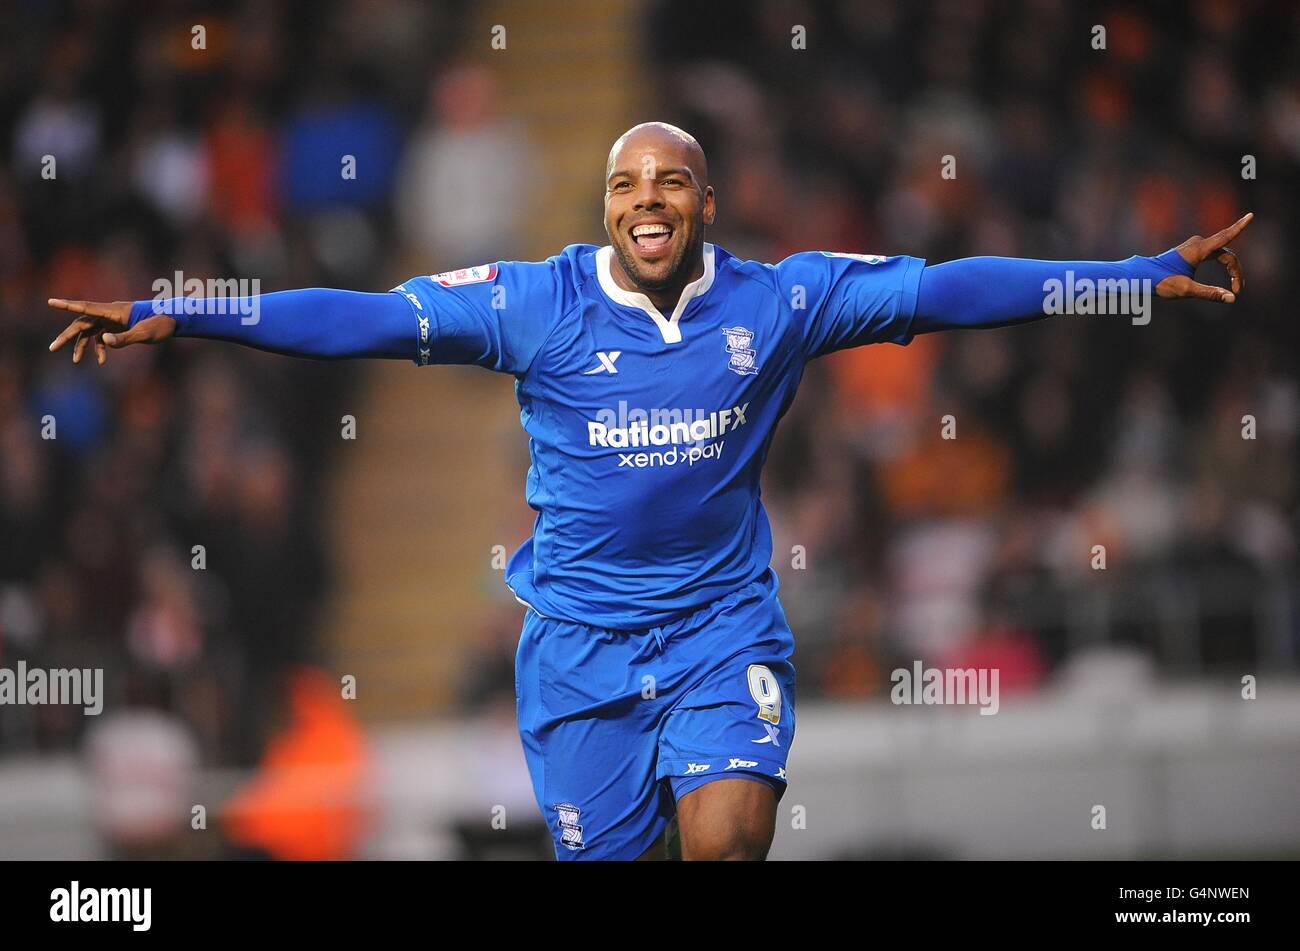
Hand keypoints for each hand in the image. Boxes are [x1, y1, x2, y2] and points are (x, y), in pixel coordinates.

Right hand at [47, 299, 176, 364]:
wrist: (177, 319)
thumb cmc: (162, 323)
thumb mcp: (145, 334)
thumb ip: (124, 338)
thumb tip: (103, 340)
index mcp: (114, 311)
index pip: (86, 307)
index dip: (67, 305)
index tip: (50, 302)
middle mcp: (110, 313)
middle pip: (82, 322)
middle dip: (67, 336)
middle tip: (53, 348)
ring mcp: (114, 319)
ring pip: (90, 330)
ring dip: (82, 345)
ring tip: (75, 361)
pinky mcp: (119, 326)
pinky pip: (102, 336)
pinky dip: (99, 347)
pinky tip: (101, 361)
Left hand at [1156, 212, 1252, 302]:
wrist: (1142, 276)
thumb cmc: (1161, 281)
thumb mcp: (1186, 290)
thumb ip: (1210, 293)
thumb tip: (1232, 298)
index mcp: (1198, 249)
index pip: (1225, 236)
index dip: (1240, 227)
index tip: (1251, 215)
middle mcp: (1198, 244)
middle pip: (1227, 255)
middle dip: (1236, 271)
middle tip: (1239, 290)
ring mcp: (1196, 246)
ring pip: (1222, 255)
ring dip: (1231, 269)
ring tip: (1236, 286)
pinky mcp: (1193, 251)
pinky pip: (1216, 254)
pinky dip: (1224, 265)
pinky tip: (1230, 272)